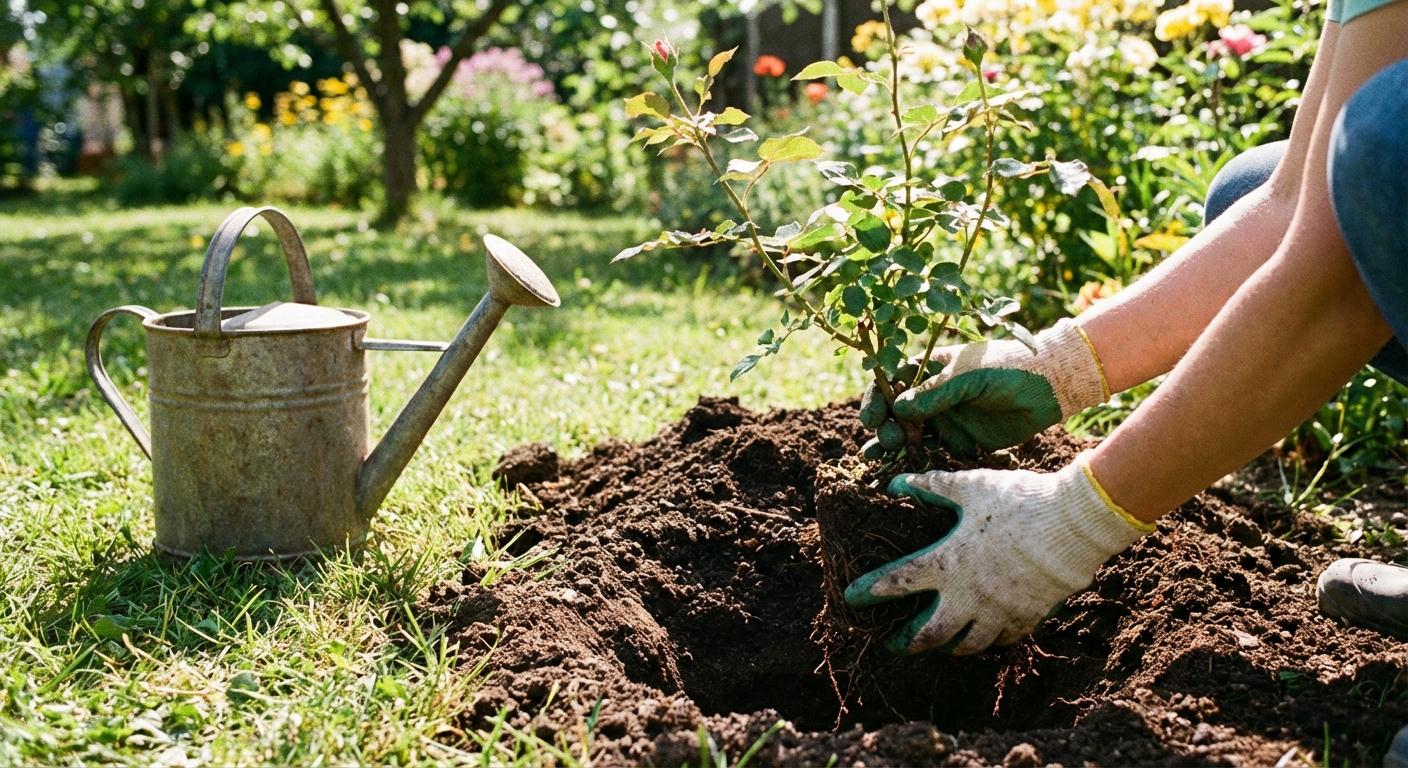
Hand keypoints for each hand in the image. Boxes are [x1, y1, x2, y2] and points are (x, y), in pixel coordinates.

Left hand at [843, 457, 1153, 654]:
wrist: (1074, 524)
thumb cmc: (1019, 499)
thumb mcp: (970, 487)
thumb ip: (931, 487)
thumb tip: (895, 483)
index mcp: (948, 561)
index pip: (897, 583)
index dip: (870, 591)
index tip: (851, 597)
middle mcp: (969, 595)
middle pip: (929, 634)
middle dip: (907, 642)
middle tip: (894, 643)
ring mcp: (999, 611)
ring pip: (966, 645)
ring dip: (947, 646)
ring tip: (939, 644)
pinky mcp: (1027, 617)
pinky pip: (1003, 640)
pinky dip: (989, 641)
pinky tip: (985, 636)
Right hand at [858, 319, 1108, 457]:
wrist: (1051, 387)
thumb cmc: (1009, 368)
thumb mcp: (970, 376)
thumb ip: (935, 394)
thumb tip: (898, 409)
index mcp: (930, 368)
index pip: (892, 383)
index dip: (877, 400)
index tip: (870, 419)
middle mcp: (933, 394)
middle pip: (896, 412)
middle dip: (886, 426)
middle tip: (887, 441)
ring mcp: (946, 418)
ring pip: (910, 434)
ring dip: (893, 446)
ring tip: (874, 460)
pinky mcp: (961, 440)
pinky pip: (934, 452)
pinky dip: (917, 460)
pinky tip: (901, 470)